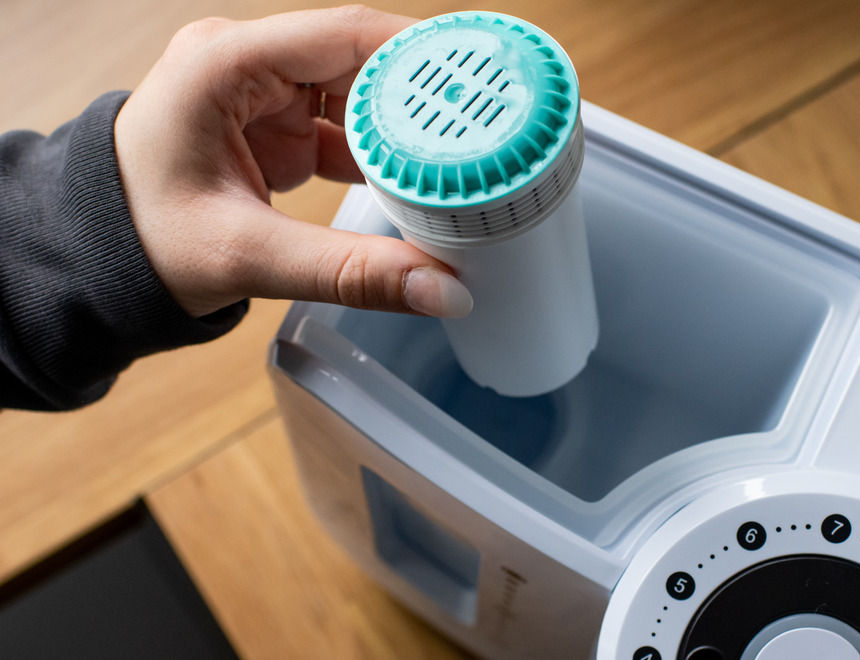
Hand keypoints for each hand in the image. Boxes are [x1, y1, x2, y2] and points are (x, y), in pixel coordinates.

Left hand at [114, 6, 472, 317]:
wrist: (91, 258)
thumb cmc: (136, 240)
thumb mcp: (248, 256)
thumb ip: (351, 273)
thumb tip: (443, 291)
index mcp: (224, 65)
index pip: (345, 35)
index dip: (422, 56)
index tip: (483, 80)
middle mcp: (245, 62)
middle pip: (362, 59)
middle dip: (426, 96)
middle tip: (490, 128)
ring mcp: (261, 90)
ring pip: (360, 92)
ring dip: (408, 127)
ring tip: (467, 155)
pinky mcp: (273, 122)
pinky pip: (345, 124)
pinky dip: (383, 152)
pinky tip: (421, 177)